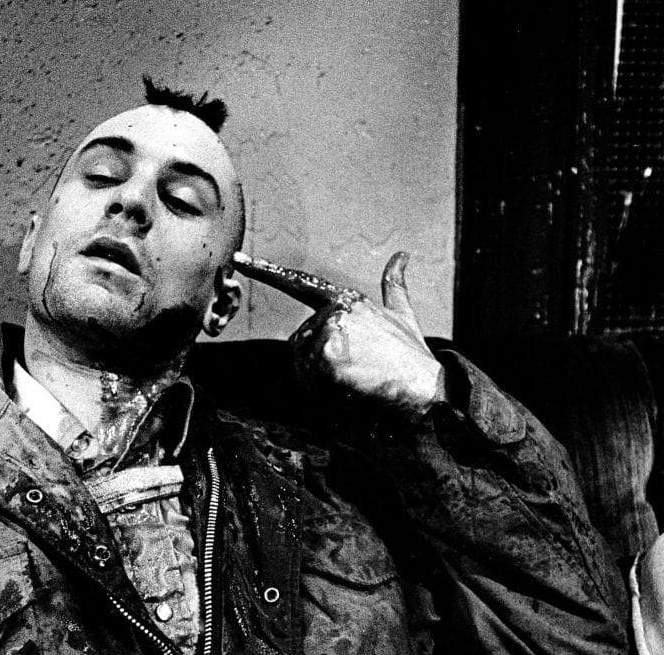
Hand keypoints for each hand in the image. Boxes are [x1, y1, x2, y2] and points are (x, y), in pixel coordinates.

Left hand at [233, 250, 445, 417]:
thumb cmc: (411, 356)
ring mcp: (327, 332)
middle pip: (299, 342)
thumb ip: (394, 284)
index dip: (265, 271)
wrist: (425, 388)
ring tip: (355, 379)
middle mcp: (333, 311)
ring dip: (320, 379)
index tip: (238, 259)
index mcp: (346, 299)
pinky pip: (306, 380)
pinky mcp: (324, 356)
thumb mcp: (402, 314)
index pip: (298, 283)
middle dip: (318, 361)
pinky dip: (323, 391)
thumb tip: (402, 254)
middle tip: (355, 370)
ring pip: (300, 363)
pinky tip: (350, 389)